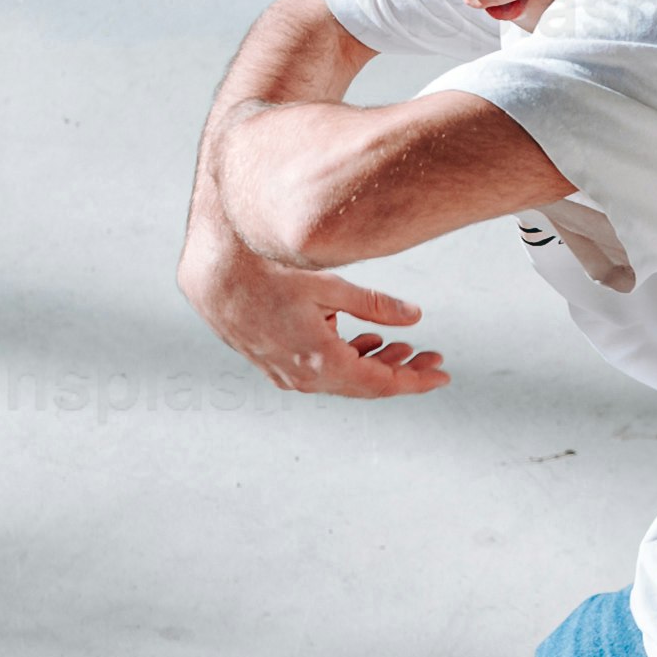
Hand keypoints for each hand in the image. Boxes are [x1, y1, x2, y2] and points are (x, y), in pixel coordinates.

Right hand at [180, 217, 449, 397]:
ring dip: (373, 362)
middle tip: (431, 356)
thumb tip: (414, 317)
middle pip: (366, 384)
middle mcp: (305, 377)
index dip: (416, 380)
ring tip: (401, 345)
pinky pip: (320, 369)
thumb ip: (375, 305)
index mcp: (323, 362)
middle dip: (401, 370)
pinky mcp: (273, 362)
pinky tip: (363, 341)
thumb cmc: (269, 272)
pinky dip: (346, 356)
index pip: (382, 384)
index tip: (443, 375)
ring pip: (343, 377)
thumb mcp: (330, 284)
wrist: (213, 275)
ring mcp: (286, 374)